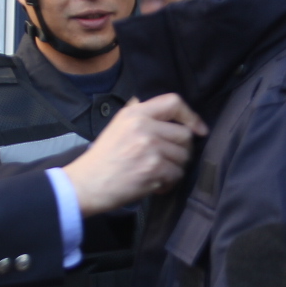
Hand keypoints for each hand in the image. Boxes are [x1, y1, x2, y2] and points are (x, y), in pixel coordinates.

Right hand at [63, 94, 206, 215]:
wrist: (86, 183)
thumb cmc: (104, 158)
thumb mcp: (119, 126)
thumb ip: (144, 118)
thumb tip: (177, 121)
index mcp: (135, 113)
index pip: (173, 102)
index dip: (191, 116)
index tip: (198, 129)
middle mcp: (144, 127)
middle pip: (185, 135)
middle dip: (181, 150)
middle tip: (167, 160)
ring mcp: (150, 148)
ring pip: (184, 157)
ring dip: (175, 168)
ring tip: (157, 173)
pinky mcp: (154, 169)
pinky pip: (177, 175)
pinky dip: (169, 183)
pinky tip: (155, 184)